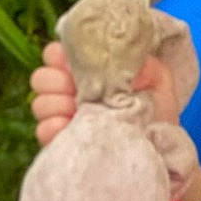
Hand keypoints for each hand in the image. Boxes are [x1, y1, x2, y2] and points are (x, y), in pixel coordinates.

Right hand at [29, 42, 181, 145]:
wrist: (160, 147)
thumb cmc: (157, 109)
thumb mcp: (159, 80)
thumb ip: (142, 64)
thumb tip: (122, 59)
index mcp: (89, 70)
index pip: (57, 53)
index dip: (62, 56)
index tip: (80, 64)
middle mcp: (70, 90)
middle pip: (41, 77)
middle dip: (57, 81)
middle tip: (78, 89)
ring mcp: (62, 116)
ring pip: (40, 103)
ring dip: (57, 104)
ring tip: (80, 110)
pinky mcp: (61, 141)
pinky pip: (42, 130)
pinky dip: (54, 127)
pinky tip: (72, 128)